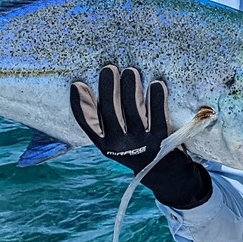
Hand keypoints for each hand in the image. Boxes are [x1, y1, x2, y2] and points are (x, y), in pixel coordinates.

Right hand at [71, 65, 211, 208]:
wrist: (165, 172)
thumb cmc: (138, 147)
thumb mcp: (118, 140)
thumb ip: (108, 120)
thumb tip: (95, 87)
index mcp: (105, 144)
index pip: (88, 122)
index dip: (80, 104)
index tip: (77, 85)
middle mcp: (120, 145)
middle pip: (110, 111)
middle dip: (108, 87)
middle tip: (109, 69)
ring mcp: (141, 142)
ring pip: (133, 109)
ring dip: (131, 87)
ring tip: (131, 71)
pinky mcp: (161, 139)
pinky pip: (158, 114)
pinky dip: (157, 98)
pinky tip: (156, 84)